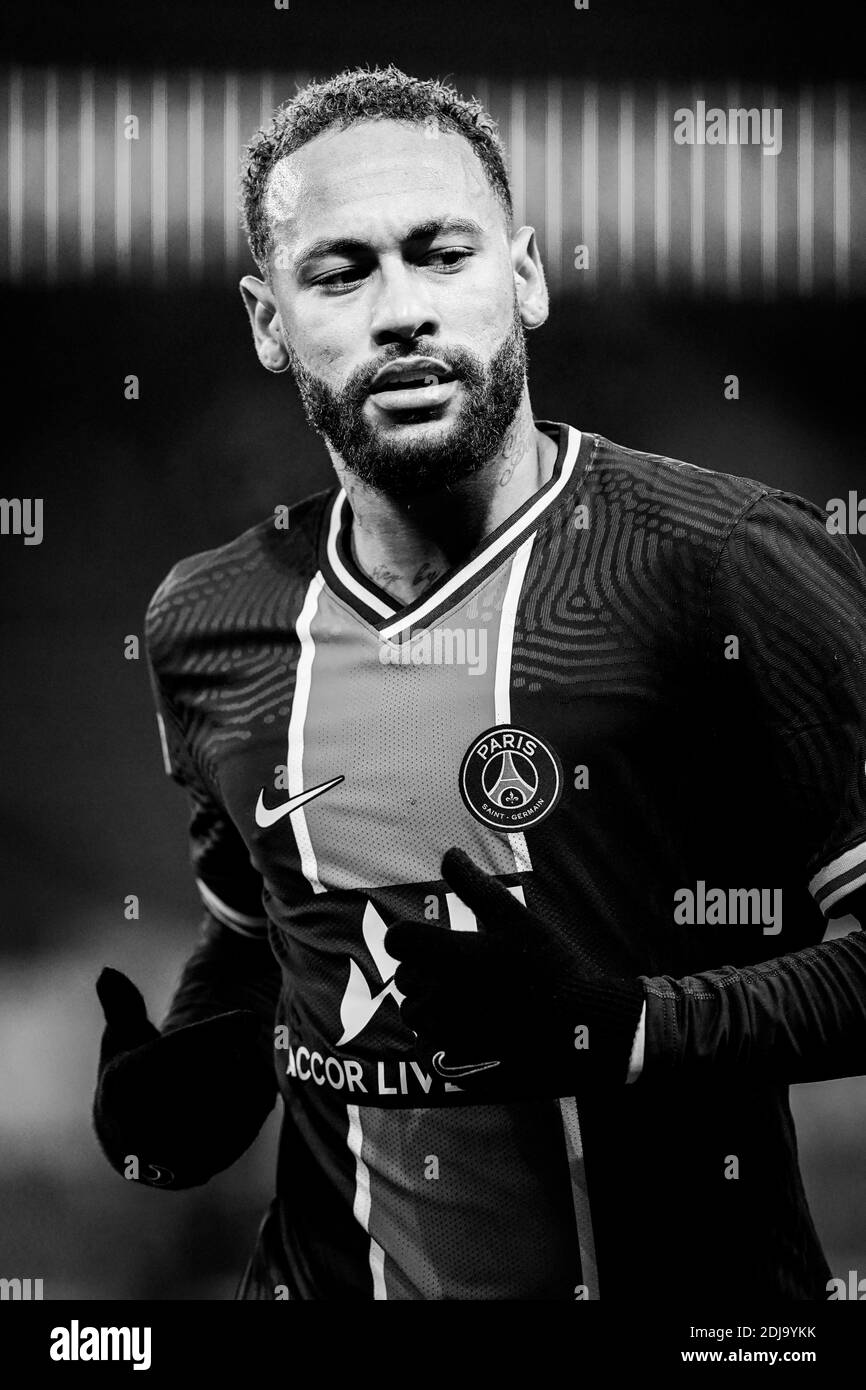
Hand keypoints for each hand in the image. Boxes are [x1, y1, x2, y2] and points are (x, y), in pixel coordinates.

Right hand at [93, 967, 275, 1188]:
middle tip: (245, 1035)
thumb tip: (107, 972)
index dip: (217, 1034)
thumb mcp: (122, 1038)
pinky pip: (247, 1126)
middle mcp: (144, 1126)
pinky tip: (250, 1083)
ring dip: (250, 1074)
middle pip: (213, 1078)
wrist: (130, 1140)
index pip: (180, 1052)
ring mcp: (175, 1151)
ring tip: (244, 1057)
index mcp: (123, 1085)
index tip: (250, 1018)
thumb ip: (121, 1005)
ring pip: (235, 1104)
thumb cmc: (131, 1074)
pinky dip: (256, 1098)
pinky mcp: (205, 1167)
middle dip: (236, 1052)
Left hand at [384, 848, 644, 1097]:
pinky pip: (426, 1048)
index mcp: (450, 957)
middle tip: (461, 969)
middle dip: (424, 970)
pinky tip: (470, 1027)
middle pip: (406, 977)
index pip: (398, 940)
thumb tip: (450, 853)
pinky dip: (438, 1037)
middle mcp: (440, 997)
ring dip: (430, 1003)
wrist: (582, 1030)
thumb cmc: (549, 967)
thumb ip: (475, 886)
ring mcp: (445, 1035)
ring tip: (468, 998)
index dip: (409, 936)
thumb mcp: (515, 918)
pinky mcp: (455, 1065)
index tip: (429, 938)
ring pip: (415, 1014)